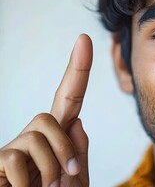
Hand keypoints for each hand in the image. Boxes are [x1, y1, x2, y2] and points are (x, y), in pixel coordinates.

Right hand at [0, 34, 92, 186]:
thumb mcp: (75, 178)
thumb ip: (78, 151)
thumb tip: (76, 121)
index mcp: (58, 136)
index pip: (70, 98)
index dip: (78, 69)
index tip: (84, 39)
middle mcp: (34, 136)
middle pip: (51, 117)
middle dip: (64, 148)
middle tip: (67, 176)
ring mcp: (14, 147)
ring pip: (37, 136)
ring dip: (51, 168)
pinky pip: (15, 158)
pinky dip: (29, 181)